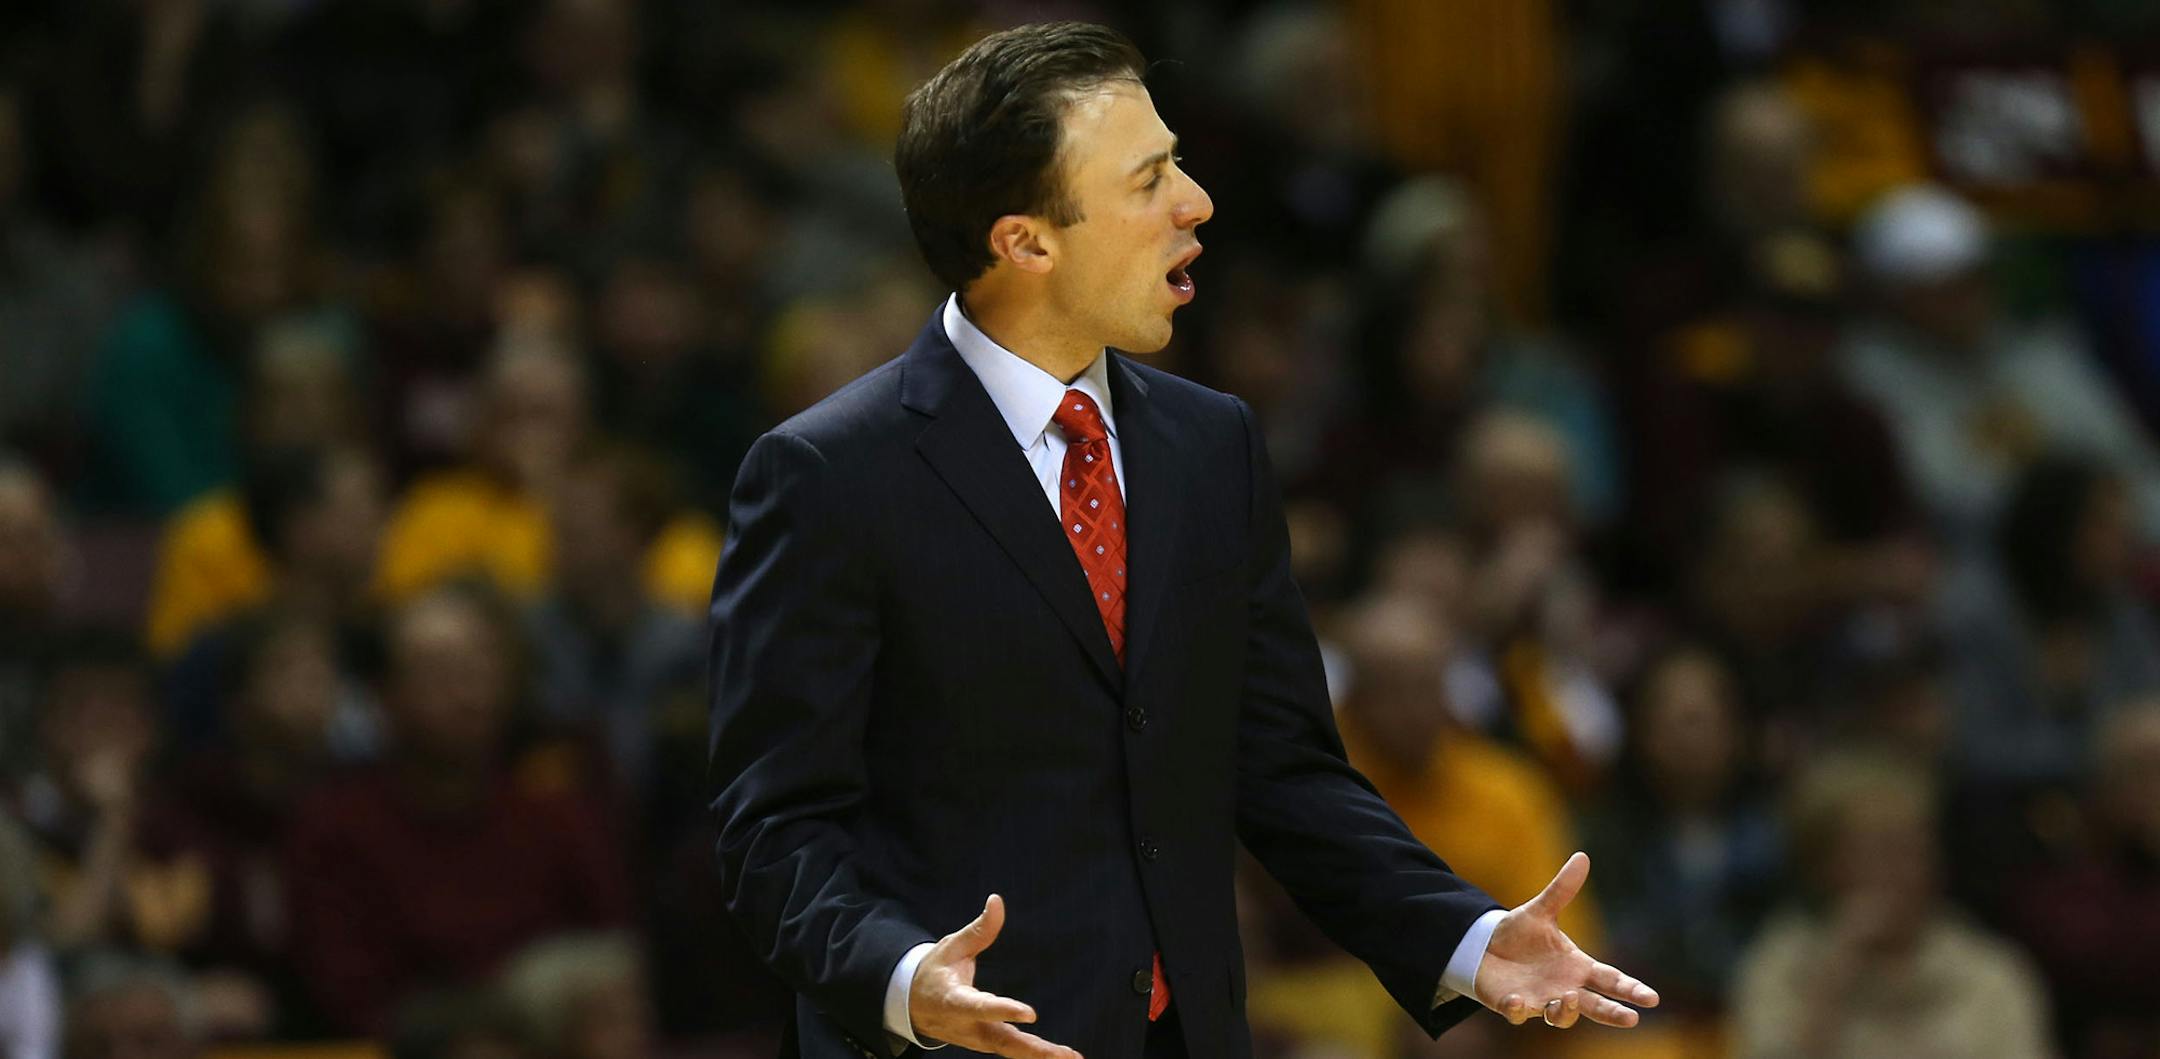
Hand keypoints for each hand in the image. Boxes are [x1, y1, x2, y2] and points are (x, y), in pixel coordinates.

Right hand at [910, 894, 1081, 1058]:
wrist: (912, 1006)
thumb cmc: (934, 972)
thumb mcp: (951, 947)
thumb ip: (978, 930)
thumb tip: (997, 901)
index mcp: (953, 1000)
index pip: (979, 1008)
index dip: (1003, 1011)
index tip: (1030, 1013)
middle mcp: (967, 1026)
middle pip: (1001, 1040)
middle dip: (1032, 1050)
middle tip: (1062, 1056)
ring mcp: (977, 1038)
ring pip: (1010, 1050)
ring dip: (1040, 1055)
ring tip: (1072, 1058)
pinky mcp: (986, 1042)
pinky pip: (1013, 1051)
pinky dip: (1036, 1055)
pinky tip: (1063, 1056)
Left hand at [1474, 852, 1658, 1029]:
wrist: (1485, 948)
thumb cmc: (1520, 934)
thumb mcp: (1541, 910)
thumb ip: (1562, 889)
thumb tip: (1582, 856)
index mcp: (1577, 967)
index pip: (1610, 980)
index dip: (1631, 990)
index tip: (1652, 998)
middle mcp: (1564, 988)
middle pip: (1595, 1006)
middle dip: (1613, 1013)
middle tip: (1631, 1019)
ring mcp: (1540, 1000)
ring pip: (1560, 1016)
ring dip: (1567, 1012)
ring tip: (1569, 998)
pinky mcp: (1513, 1006)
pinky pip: (1518, 1014)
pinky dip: (1519, 1010)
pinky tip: (1517, 1001)